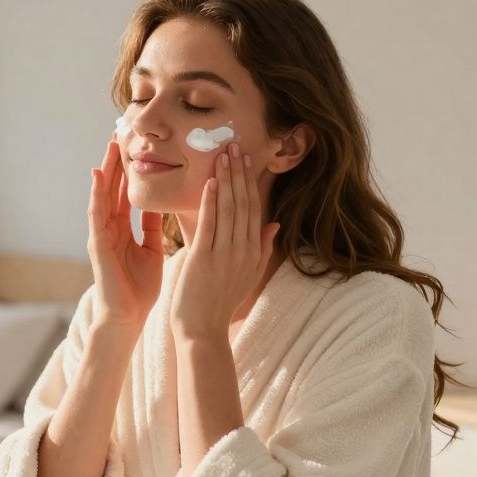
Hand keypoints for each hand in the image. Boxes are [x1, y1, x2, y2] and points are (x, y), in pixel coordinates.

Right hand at [87, 136, 164, 331]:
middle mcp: (110, 227)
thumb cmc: (139, 288)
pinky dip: (97, 194)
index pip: (126, 192)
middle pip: (113, 188)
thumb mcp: (151, 249)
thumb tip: (163, 204)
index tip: (138, 145)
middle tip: (122, 132)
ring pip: (103, 195)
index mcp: (123, 229)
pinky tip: (99, 175)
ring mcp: (101, 234)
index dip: (131, 169)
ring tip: (110, 145)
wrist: (129, 317)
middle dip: (117, 162)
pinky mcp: (97, 244)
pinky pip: (96, 214)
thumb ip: (153, 227)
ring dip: (106, 170)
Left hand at [170, 142, 279, 341]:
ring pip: (229, 209)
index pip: (254, 209)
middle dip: (240, 173)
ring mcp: (224, 254)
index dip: (250, 181)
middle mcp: (243, 250)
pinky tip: (211, 182)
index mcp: (253, 252)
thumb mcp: (248, 275)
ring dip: (227, 180)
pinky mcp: (204, 259)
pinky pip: (210, 225)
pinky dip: (211, 202)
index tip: (247, 158)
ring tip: (224, 154)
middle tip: (235, 145)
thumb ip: (261, 248)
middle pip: (244, 203)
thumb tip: (274, 224)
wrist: (202, 331)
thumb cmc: (219, 304)